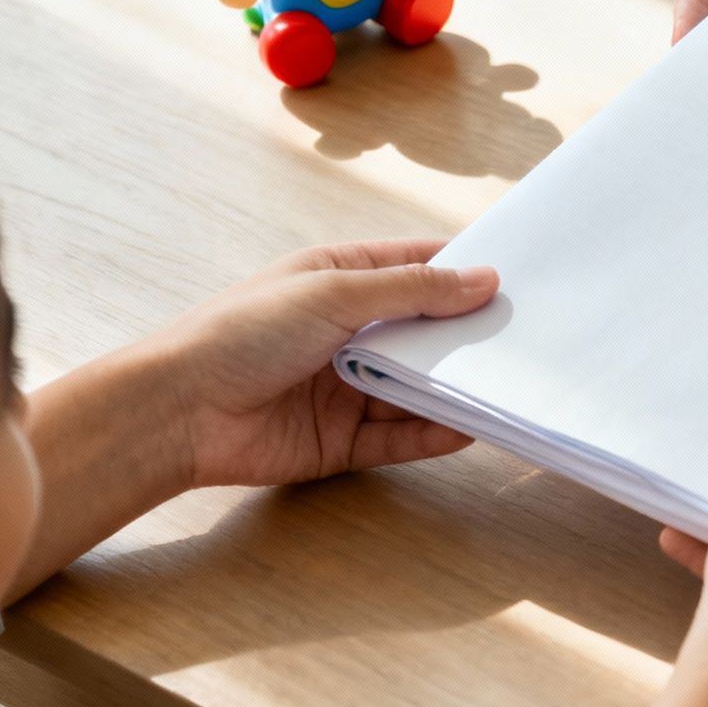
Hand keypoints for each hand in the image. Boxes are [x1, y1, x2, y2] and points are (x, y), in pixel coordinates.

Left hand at [151, 239, 498, 487]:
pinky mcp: (342, 439)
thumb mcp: (335, 293)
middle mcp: (347, 330)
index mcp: (339, 279)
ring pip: (417, 385)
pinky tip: (467, 428)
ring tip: (507, 384)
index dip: (463, 269)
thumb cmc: (244, 332)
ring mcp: (346, 386)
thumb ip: (412, 290)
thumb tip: (484, 280)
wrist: (179, 411)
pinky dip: (432, 433)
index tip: (518, 276)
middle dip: (468, 332)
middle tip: (528, 335)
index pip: (415, 267)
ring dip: (454, 385)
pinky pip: (399, 437)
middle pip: (424, 330)